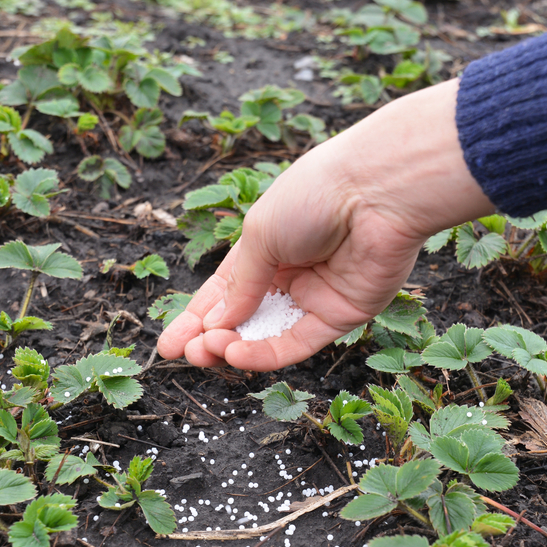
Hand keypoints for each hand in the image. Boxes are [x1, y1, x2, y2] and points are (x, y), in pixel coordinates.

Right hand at [156, 78, 494, 370]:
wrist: (377, 191)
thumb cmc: (313, 196)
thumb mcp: (259, 234)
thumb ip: (240, 284)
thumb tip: (216, 324)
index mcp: (265, 247)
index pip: (224, 291)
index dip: (197, 318)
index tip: (169, 344)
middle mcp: (289, 274)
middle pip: (243, 319)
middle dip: (210, 338)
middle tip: (185, 354)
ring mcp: (315, 297)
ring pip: (267, 336)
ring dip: (233, 348)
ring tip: (206, 352)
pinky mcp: (341, 317)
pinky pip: (297, 343)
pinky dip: (264, 354)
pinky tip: (236, 355)